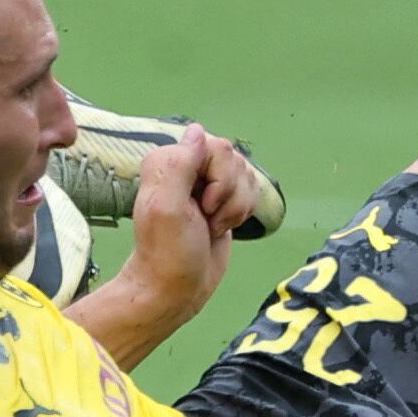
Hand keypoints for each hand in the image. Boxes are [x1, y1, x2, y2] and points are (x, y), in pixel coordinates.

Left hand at [121, 125, 248, 307]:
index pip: (217, 148)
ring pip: (246, 175)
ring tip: (211, 226)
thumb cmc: (169, 252)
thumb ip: (178, 166)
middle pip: (235, 160)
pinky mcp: (223, 198)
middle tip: (205, 218)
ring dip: (235, 208)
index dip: (219, 179)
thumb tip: (197, 130)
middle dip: (229, 196)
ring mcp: (207, 182)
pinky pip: (250, 190)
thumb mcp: (167, 208)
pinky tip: (222, 227)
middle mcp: (188, 165)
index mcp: (169, 160)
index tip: (201, 206)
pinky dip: (242, 212)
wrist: (177, 287)